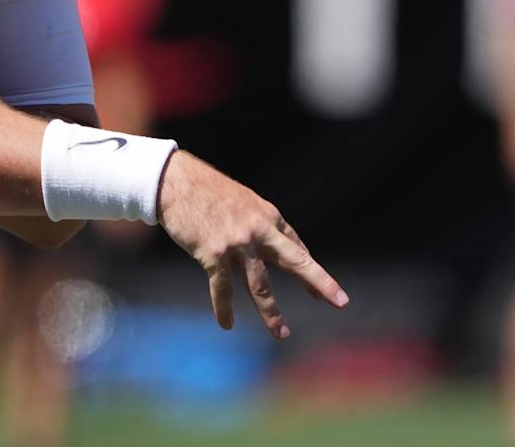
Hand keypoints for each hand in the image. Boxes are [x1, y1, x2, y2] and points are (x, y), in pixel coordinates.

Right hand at [157, 151, 347, 338]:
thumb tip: (269, 246)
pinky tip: (227, 323)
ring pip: (260, 285)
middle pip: (295, 261)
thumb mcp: (241, 201)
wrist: (175, 181)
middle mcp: (258, 230)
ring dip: (272, 313)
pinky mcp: (213, 253)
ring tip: (282, 333)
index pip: (296, 246)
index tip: (325, 292)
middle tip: (340, 301)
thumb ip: (257, 224)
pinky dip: (224, 308)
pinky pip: (223, 288)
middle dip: (319, 282)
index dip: (310, 270)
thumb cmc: (205, 190)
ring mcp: (237, 243)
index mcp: (268, 216)